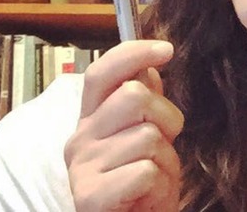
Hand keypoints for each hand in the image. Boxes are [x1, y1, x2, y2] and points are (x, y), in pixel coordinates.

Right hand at [64, 40, 183, 211]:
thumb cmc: (143, 185)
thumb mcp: (149, 138)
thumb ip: (146, 105)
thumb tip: (149, 69)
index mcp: (91, 120)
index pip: (101, 73)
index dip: (133, 54)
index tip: (166, 49)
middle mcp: (79, 139)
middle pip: (134, 96)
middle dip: (167, 117)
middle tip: (164, 145)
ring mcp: (82, 167)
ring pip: (148, 136)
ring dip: (167, 160)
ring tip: (155, 178)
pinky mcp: (91, 196)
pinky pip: (146, 171)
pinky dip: (160, 186)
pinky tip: (148, 196)